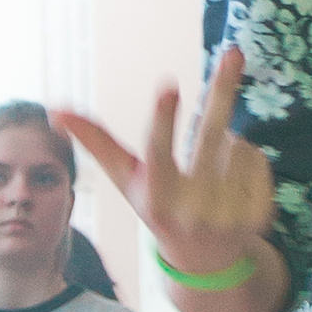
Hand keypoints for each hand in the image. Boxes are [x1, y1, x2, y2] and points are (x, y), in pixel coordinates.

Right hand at [55, 48, 277, 295]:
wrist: (204, 259)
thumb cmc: (157, 203)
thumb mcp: (126, 178)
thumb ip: (96, 141)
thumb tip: (54, 108)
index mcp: (155, 197)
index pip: (157, 152)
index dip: (163, 119)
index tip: (168, 85)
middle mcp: (190, 209)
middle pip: (208, 137)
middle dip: (221, 90)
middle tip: (232, 52)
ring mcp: (227, 214)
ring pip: (236, 143)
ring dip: (226, 138)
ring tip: (211, 161)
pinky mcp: (257, 215)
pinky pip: (257, 158)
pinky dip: (246, 156)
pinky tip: (233, 176)